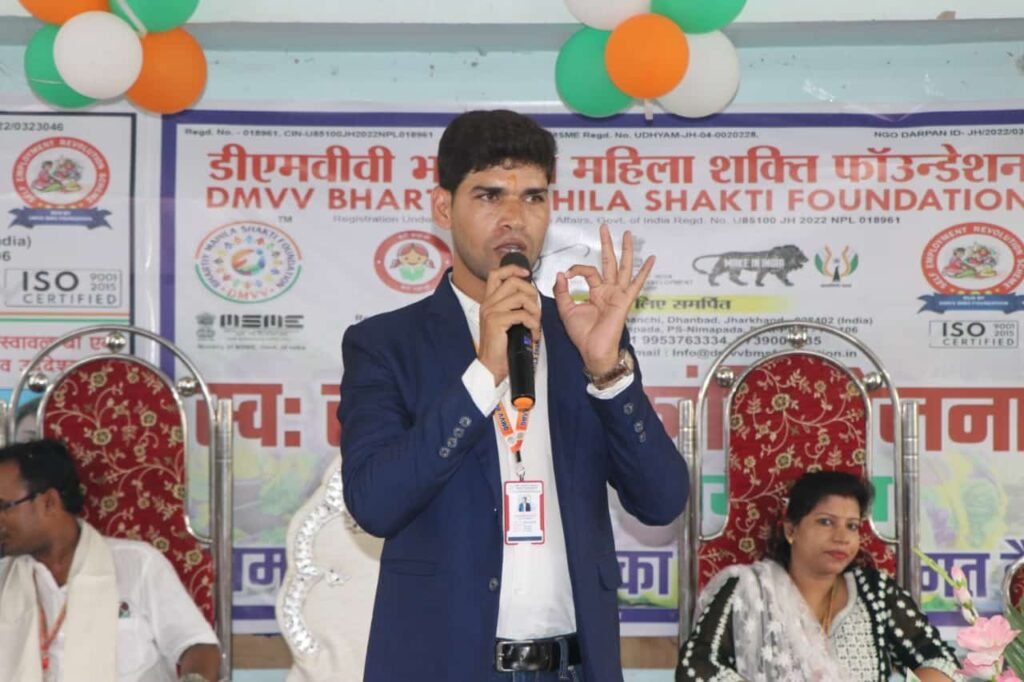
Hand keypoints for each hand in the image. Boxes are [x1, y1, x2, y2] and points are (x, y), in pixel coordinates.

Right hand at [477, 261, 541, 383]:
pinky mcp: (497, 322)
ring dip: (535, 310)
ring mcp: (491, 312)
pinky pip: (523, 315)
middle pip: (513, 282)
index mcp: (489, 301)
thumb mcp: (504, 322)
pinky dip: (533, 324)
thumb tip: (529, 296)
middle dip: (531, 292)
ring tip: (536, 324)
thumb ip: (512, 307)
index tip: (527, 273)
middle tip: (536, 309)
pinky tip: (533, 333)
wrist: (491, 366)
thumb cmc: (501, 346)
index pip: (496, 274)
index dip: (513, 269)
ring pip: (521, 298)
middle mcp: (488, 304)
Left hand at [553, 224, 653, 375]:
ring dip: (626, 250)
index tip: (566, 274)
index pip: (588, 271)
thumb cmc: (582, 334)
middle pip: (609, 262)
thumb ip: (562, 292)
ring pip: (623, 267)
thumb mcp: (566, 310)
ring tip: (628, 234)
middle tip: (604, 227)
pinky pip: (636, 284)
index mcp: (596, 292)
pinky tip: (652, 259)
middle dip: (607, 244)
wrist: (592, 350)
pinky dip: (644, 272)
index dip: (576, 269)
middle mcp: (608, 290)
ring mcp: (618, 294)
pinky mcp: (624, 301)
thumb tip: (561, 274)